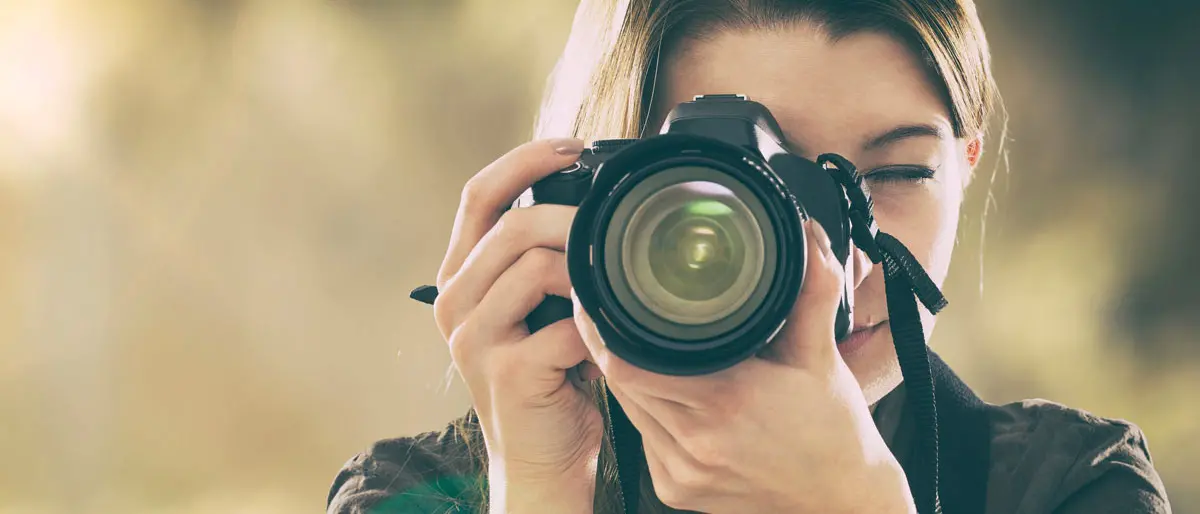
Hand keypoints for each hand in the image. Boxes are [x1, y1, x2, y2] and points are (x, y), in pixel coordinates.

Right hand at [432, 138, 604, 511]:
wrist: (541, 461)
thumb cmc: (549, 378)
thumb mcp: (535, 309)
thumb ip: (543, 261)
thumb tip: (590, 203)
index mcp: (460, 277)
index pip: (478, 194)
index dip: (524, 160)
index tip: (573, 146)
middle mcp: (454, 302)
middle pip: (512, 226)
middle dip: (572, 217)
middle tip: (613, 228)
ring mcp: (474, 339)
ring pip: (536, 267)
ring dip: (587, 273)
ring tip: (609, 293)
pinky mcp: (508, 373)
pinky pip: (564, 325)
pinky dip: (597, 326)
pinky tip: (607, 339)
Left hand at [572, 219, 915, 513]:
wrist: (841, 501)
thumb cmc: (833, 433)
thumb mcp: (821, 356)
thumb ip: (811, 291)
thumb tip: (808, 237)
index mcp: (725, 400)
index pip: (629, 362)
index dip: (603, 329)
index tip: (596, 299)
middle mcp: (695, 441)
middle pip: (619, 383)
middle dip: (609, 346)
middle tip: (605, 312)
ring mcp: (681, 472)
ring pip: (628, 411)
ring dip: (626, 379)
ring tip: (630, 346)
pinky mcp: (675, 490)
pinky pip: (644, 439)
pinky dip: (646, 412)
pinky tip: (662, 393)